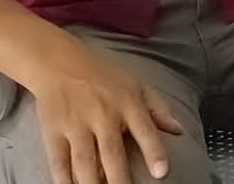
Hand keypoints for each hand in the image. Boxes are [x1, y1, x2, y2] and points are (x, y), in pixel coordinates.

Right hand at [30, 45, 185, 183]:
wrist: (59, 62)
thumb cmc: (104, 77)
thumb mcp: (136, 85)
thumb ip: (159, 109)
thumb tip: (179, 131)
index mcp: (127, 103)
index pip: (145, 130)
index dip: (154, 152)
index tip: (161, 173)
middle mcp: (103, 115)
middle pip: (112, 154)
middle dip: (120, 180)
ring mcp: (76, 125)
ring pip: (85, 163)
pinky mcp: (54, 133)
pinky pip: (59, 162)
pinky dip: (64, 181)